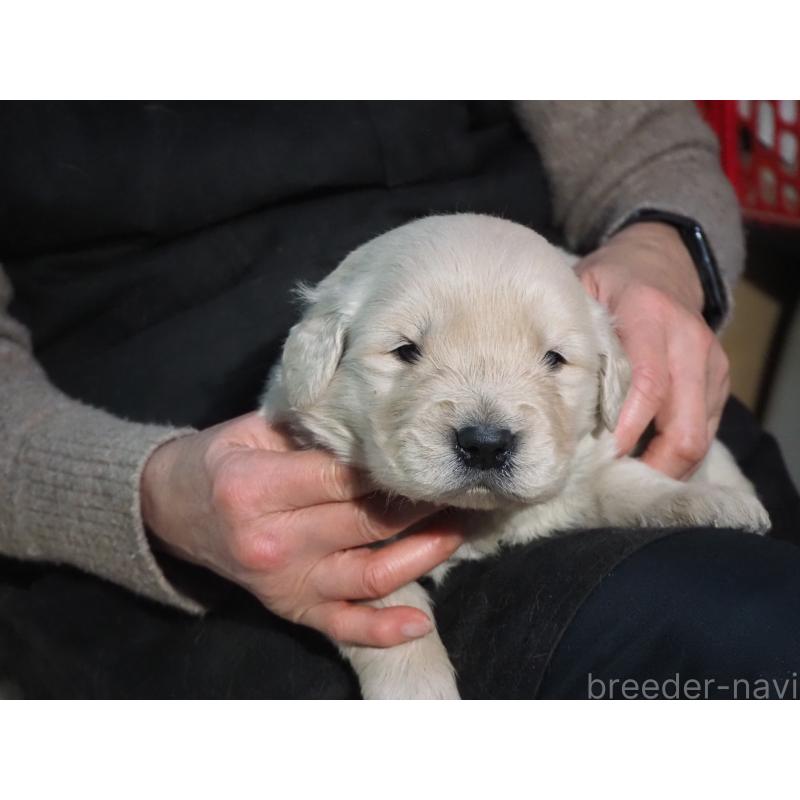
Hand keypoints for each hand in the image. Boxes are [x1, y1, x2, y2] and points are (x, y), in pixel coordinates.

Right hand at [140, 412, 461, 646]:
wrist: (171, 509)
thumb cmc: (218, 462)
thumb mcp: (252, 429)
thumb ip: (309, 428)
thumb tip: (374, 424)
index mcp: (256, 490)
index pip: (342, 477)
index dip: (391, 466)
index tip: (427, 452)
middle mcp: (272, 542)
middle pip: (365, 522)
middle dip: (420, 502)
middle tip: (460, 482)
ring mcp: (284, 582)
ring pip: (370, 572)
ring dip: (423, 553)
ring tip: (458, 526)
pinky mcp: (291, 607)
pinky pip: (343, 625)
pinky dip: (383, 629)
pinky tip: (421, 622)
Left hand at [576, 222, 729, 478]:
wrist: (662, 263)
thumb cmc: (610, 285)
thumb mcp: (582, 292)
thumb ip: (568, 334)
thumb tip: (538, 385)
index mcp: (650, 317)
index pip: (647, 385)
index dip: (628, 429)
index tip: (601, 457)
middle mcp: (688, 343)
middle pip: (684, 428)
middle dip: (652, 466)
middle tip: (614, 484)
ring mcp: (711, 365)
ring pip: (699, 438)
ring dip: (665, 467)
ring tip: (627, 480)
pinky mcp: (720, 381)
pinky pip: (705, 432)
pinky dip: (676, 454)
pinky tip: (645, 459)